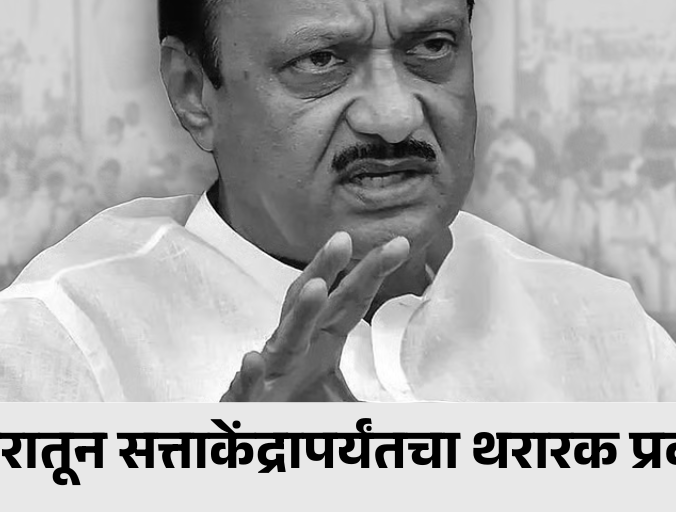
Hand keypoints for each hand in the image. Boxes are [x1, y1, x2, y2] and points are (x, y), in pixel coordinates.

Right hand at [220, 233, 409, 401]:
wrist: (258, 437)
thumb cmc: (299, 414)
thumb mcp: (348, 406)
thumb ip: (381, 402)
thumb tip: (428, 407)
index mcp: (322, 342)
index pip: (351, 301)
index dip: (372, 273)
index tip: (400, 244)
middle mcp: (296, 349)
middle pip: (314, 303)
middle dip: (326, 269)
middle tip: (343, 239)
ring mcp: (271, 373)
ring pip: (285, 338)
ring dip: (299, 313)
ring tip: (316, 288)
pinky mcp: (247, 402)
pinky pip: (248, 387)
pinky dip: (249, 375)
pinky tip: (254, 360)